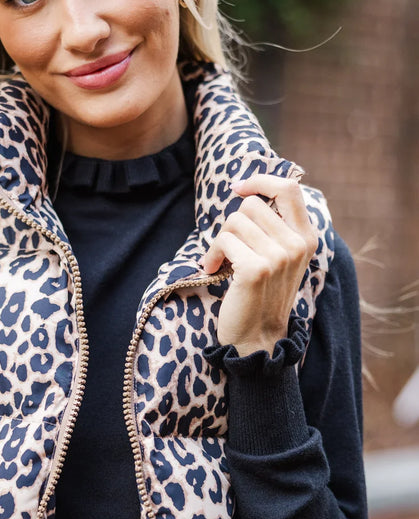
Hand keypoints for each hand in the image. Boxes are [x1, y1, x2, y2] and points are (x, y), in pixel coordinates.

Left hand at [201, 174, 316, 356]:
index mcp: (307, 238)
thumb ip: (275, 229)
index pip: (290, 188)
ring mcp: (279, 257)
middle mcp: (297, 245)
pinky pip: (224, 241)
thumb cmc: (261, 296)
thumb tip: (248, 193)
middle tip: (227, 248)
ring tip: (219, 262)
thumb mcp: (279, 259)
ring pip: (235, 221)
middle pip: (252, 205)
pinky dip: (211, 254)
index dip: (261, 180)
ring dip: (219, 241)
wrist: (257, 338)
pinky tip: (211, 270)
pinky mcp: (256, 269)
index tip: (238, 188)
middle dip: (231, 224)